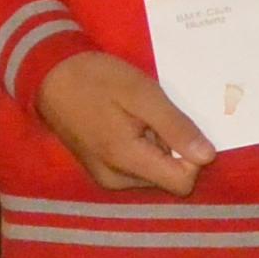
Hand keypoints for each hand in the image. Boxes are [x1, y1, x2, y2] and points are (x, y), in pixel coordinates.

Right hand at [34, 49, 215, 195]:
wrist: (50, 75)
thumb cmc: (97, 79)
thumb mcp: (143, 94)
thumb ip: (175, 127)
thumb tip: (208, 157)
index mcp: (126, 162)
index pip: (181, 182)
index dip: (191, 155)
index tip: (178, 125)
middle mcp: (117, 180)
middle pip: (169, 178)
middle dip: (172, 148)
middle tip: (154, 115)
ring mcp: (107, 177)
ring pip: (154, 172)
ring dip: (157, 146)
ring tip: (138, 116)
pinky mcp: (102, 169)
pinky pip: (138, 166)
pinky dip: (142, 146)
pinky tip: (129, 121)